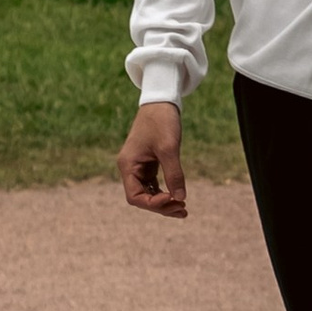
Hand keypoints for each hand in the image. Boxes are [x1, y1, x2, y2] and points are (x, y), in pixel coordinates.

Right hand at [119, 101, 186, 216]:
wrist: (162, 101)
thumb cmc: (162, 121)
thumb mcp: (169, 148)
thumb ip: (174, 174)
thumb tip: (180, 198)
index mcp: (128, 165)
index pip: (135, 196)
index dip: (153, 203)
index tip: (172, 199)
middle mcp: (130, 168)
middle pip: (142, 197)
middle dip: (161, 206)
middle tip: (183, 210)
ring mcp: (139, 166)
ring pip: (149, 192)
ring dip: (164, 201)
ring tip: (183, 209)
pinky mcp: (148, 163)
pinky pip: (154, 184)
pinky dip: (165, 191)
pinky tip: (178, 196)